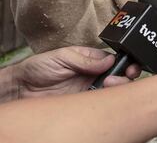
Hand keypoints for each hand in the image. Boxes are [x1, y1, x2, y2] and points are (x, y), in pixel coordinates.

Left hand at [11, 46, 140, 98]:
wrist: (22, 89)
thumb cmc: (39, 68)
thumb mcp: (62, 56)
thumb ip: (86, 59)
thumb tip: (108, 60)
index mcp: (92, 60)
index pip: (116, 60)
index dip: (127, 62)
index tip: (129, 66)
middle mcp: (95, 75)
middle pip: (120, 75)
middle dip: (127, 75)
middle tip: (123, 76)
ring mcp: (91, 90)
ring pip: (113, 91)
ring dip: (117, 87)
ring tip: (107, 85)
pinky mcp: (85, 104)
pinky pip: (101, 104)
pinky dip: (106, 102)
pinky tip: (102, 97)